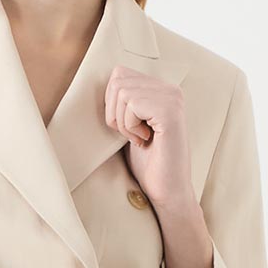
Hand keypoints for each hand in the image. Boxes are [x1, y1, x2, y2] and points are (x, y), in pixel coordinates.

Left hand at [105, 64, 196, 221]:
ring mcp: (172, 99)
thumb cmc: (149, 165)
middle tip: (134, 135)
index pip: (119, 74)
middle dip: (116, 112)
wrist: (168, 193)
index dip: (113, 103)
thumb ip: (123, 102)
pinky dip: (130, 126)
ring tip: (141, 139)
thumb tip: (95, 84)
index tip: (130, 128)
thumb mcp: (132, 126)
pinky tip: (146, 141)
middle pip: (118, 79)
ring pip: (122, 91)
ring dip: (124, 122)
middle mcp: (171, 90)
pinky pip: (132, 104)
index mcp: (163, 90)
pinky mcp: (170, 112)